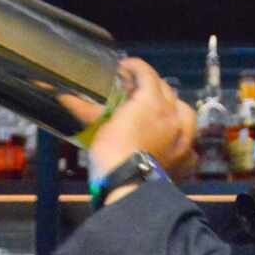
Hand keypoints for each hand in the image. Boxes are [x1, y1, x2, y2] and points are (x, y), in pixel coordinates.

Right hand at [88, 58, 197, 183]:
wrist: (128, 188)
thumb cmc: (111, 155)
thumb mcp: (99, 128)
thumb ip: (89, 111)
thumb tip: (65, 99)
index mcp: (152, 101)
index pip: (146, 73)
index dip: (134, 67)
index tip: (125, 69)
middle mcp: (172, 116)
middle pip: (166, 91)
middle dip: (152, 87)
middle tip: (137, 92)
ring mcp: (183, 139)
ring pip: (185, 113)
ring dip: (174, 108)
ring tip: (163, 112)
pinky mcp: (185, 160)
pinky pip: (190, 145)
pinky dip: (183, 142)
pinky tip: (174, 144)